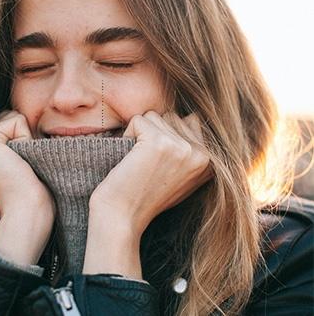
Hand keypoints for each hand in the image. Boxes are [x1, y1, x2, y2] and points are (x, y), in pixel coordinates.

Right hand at [0, 110, 55, 264]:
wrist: (26, 214)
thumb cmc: (32, 195)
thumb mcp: (23, 163)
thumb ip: (18, 143)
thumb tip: (23, 120)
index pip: (11, 125)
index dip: (26, 139)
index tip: (23, 167)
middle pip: (12, 119)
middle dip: (25, 135)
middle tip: (23, 166)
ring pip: (14, 118)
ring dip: (26, 137)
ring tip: (22, 164)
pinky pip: (16, 120)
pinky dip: (26, 137)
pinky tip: (20, 161)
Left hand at [89, 110, 210, 237]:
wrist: (122, 217)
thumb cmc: (145, 196)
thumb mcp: (181, 176)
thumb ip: (191, 150)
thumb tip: (192, 117)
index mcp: (211, 162)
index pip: (191, 121)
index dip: (168, 136)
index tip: (159, 164)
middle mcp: (202, 154)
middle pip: (172, 116)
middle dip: (154, 133)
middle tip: (147, 164)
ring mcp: (182, 147)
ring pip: (155, 116)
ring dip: (140, 134)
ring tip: (139, 162)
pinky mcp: (159, 142)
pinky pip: (138, 119)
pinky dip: (128, 134)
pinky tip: (130, 159)